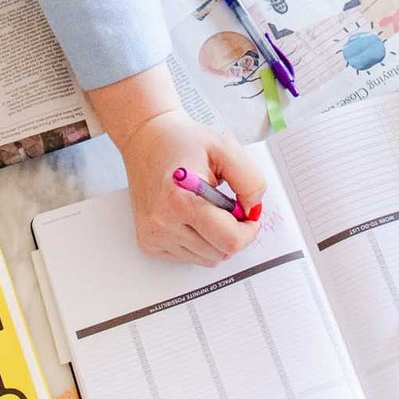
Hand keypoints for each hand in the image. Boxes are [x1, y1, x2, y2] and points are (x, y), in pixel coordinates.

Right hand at [113, 107, 268, 265]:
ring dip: (215, 238)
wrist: (145, 139)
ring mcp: (154, 236)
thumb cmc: (183, 141)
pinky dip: (199, 241)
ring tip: (205, 207)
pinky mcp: (148, 243)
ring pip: (207, 259)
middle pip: (221, 253)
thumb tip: (253, 212)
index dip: (249, 229)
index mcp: (182, 200)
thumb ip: (249, 181)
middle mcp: (163, 223)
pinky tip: (190, 216)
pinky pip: (189, 257)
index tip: (249, 213)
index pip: (230, 240)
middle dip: (233, 232)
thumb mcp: (226, 148)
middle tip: (226, 204)